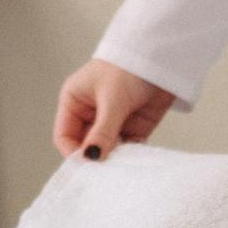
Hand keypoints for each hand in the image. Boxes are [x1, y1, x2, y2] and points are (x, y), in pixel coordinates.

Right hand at [53, 60, 177, 160]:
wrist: (163, 56)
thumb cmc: (128, 67)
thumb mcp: (112, 100)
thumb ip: (102, 132)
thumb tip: (90, 159)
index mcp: (75, 102)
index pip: (65, 136)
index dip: (73, 152)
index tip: (87, 165)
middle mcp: (90, 114)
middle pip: (85, 146)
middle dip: (95, 158)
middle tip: (105, 170)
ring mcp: (112, 121)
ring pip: (107, 150)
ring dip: (114, 159)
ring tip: (122, 163)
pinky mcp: (134, 127)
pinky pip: (127, 149)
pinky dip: (130, 155)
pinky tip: (135, 156)